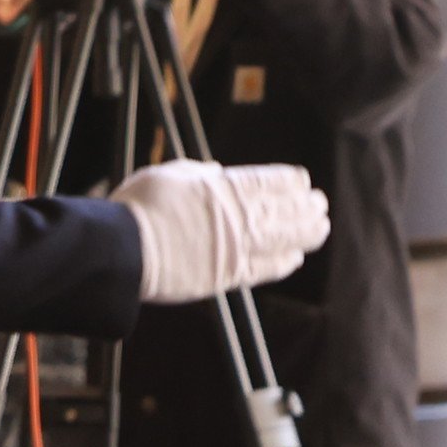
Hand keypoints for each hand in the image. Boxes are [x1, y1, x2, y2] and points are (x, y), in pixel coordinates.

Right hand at [114, 157, 330, 298]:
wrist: (126, 248)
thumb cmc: (141, 205)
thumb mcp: (170, 173)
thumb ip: (198, 173)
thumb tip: (216, 170)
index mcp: (225, 188)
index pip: (269, 182)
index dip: (289, 181)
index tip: (303, 181)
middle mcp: (238, 217)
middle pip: (283, 210)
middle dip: (305, 206)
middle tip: (320, 204)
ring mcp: (236, 248)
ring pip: (282, 239)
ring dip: (305, 233)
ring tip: (321, 228)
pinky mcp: (227, 276)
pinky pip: (264, 270)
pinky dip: (282, 263)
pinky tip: (295, 258)